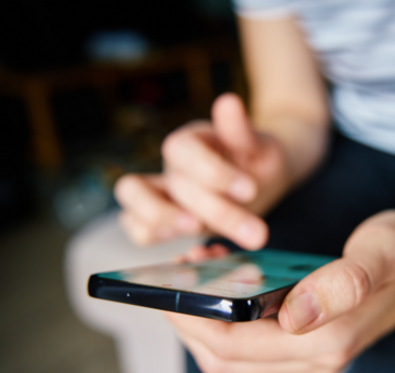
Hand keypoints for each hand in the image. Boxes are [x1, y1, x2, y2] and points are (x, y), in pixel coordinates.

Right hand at [115, 93, 291, 247]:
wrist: (262, 177)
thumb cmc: (258, 158)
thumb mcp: (261, 145)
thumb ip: (242, 131)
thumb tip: (228, 102)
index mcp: (192, 140)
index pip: (183, 149)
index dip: (213, 171)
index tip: (250, 190)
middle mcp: (172, 167)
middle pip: (175, 185)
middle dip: (216, 210)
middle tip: (254, 233)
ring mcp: (163, 194)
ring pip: (132, 202)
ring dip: (163, 220)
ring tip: (201, 233)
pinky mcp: (164, 222)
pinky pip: (137, 229)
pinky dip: (155, 239)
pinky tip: (196, 248)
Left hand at [166, 211, 394, 372]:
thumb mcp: (380, 254)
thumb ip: (344, 284)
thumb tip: (295, 315)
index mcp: (326, 341)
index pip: (236, 345)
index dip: (194, 321)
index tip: (169, 288)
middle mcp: (314, 357)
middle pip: (227, 357)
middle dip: (190, 322)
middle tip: (172, 280)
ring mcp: (310, 353)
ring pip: (235, 354)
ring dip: (206, 322)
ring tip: (195, 275)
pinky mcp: (307, 340)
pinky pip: (252, 342)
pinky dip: (227, 319)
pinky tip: (225, 280)